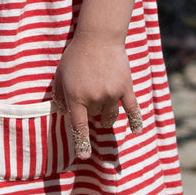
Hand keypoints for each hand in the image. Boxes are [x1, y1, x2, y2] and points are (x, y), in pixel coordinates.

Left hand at [51, 32, 141, 158]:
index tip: (84, 156)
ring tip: (102, 108)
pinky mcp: (125, 88)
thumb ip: (59, 94)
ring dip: (105, 115)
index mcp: (76, 96)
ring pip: (110, 115)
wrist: (98, 37)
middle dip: (90, 110)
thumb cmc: (76, 55)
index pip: (79, 126)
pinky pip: (133, 110)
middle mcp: (94, 98)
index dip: (81, 142)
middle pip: (94, 117)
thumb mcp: (60, 74)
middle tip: (88, 94)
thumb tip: (60, 112)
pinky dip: (135, 121)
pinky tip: (136, 130)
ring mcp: (111, 94)